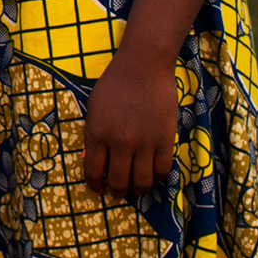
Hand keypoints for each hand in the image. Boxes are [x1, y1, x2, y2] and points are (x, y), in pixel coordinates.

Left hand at [81, 55, 177, 196]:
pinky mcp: (165, 139)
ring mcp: (144, 143)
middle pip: (119, 184)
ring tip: (137, 184)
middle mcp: (120, 143)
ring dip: (138, 189)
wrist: (143, 66)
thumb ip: (92, 136)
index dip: (96, 186)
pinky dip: (158, 176)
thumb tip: (92, 161)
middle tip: (119, 189)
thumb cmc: (115, 84)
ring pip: (142, 183)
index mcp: (97, 134)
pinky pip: (163, 171)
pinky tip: (153, 170)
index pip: (94, 173)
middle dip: (117, 192)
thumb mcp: (94, 108)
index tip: (99, 189)